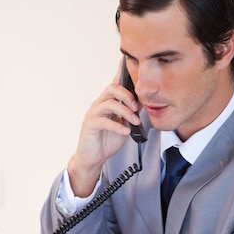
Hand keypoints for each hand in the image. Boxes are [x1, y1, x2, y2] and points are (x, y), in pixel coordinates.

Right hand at [68, 64, 140, 196]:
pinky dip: (117, 126)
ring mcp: (93, 114)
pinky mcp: (89, 125)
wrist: (94, 157)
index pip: (116, 84)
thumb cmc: (107, 140)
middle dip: (127, 95)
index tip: (137, 78)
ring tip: (135, 121)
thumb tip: (144, 103)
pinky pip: (103, 121)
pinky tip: (125, 131)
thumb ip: (131, 113)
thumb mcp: (125, 124)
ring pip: (109, 103)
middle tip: (137, 107)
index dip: (124, 76)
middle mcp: (99, 104)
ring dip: (125, 112)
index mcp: (108, 101)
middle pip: (112, 88)